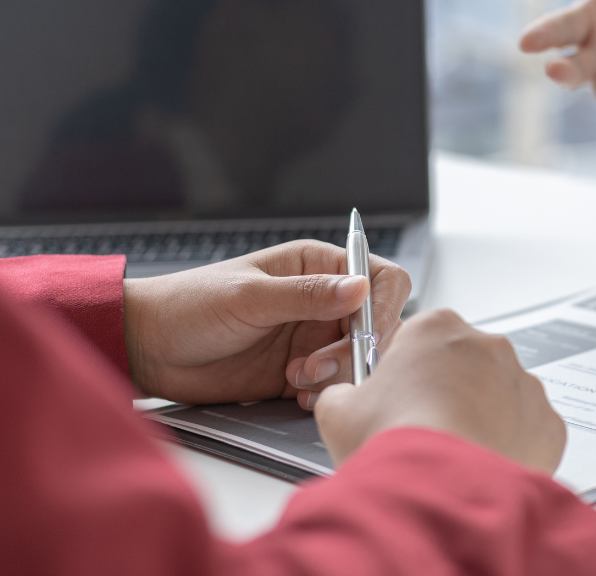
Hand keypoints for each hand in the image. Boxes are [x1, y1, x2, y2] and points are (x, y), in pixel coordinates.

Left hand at [124, 240, 411, 406]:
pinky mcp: (302, 372)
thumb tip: (359, 288)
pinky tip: (296, 393)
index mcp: (317, 266)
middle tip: (319, 365)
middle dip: (357, 349)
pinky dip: (325, 393)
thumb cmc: (189, 306)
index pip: (379, 278)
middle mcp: (322, 301)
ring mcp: (314, 338)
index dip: (383, 305)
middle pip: (377, 324)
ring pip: (360, 358)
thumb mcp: (248, 297)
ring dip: (339, 373)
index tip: (366, 331)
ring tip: (298, 378)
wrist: (147, 350)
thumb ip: (306, 295)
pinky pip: (334, 385)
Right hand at [315, 309, 565, 472]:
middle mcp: (488, 346)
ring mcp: (524, 383)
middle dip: (445, 393)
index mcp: (436, 328)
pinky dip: (507, 447)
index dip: (404, 370)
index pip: (419, 338)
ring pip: (498, 397)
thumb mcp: (338, 412)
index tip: (395, 396)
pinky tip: (480, 467)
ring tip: (450, 455)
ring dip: (478, 418)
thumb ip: (341, 392)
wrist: (442, 495)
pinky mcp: (548, 422)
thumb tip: (342, 397)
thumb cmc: (395, 446)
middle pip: (463, 364)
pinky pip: (526, 431)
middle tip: (421, 431)